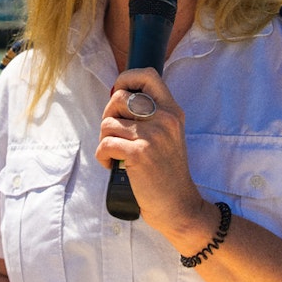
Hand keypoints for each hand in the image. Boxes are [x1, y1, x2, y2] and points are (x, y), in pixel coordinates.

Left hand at [95, 68, 205, 234]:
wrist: (179, 205)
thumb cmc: (167, 171)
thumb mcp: (170, 135)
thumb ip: (152, 116)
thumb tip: (118, 96)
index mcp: (173, 111)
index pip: (148, 75)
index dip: (126, 78)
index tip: (118, 93)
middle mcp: (165, 119)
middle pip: (119, 98)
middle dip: (108, 115)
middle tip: (114, 134)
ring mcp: (153, 136)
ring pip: (107, 122)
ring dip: (104, 139)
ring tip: (114, 153)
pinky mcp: (138, 154)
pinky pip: (105, 144)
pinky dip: (102, 156)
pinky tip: (111, 165)